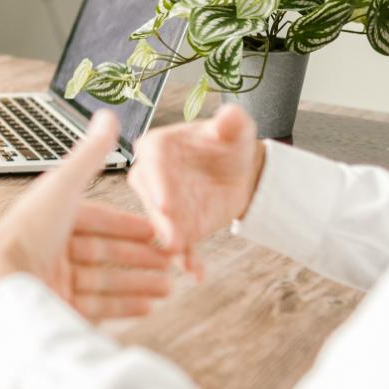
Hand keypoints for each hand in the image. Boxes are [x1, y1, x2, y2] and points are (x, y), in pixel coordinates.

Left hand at [0, 111, 173, 320]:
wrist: (3, 285)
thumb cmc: (29, 232)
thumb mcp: (64, 185)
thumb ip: (90, 154)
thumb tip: (108, 115)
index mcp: (50, 217)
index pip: (96, 220)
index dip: (128, 225)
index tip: (156, 230)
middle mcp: (50, 248)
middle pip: (103, 252)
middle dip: (140, 257)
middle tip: (171, 261)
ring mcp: (53, 280)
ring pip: (105, 281)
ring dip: (139, 283)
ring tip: (168, 287)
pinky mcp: (56, 308)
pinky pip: (97, 307)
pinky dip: (125, 306)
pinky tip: (148, 307)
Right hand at [126, 104, 265, 278]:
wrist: (238, 171)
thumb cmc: (229, 143)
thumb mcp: (235, 129)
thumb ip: (231, 122)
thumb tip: (230, 115)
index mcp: (157, 146)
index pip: (152, 162)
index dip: (158, 183)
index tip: (165, 203)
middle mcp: (151, 177)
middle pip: (151, 198)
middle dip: (161, 219)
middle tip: (172, 237)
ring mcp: (162, 205)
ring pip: (162, 225)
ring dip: (171, 242)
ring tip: (183, 257)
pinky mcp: (177, 227)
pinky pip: (180, 244)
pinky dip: (187, 259)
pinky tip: (197, 272)